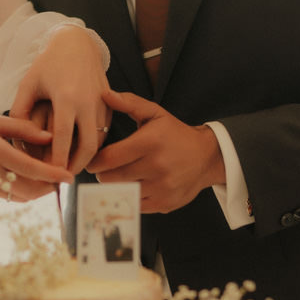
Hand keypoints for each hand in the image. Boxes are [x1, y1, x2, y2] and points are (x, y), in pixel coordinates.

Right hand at [0, 116, 73, 201]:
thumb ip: (22, 128)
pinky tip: (29, 181)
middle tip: (61, 178)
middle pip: (31, 189)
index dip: (53, 174)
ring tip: (48, 180)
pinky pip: (11, 197)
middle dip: (50, 187)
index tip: (69, 177)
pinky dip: (25, 192)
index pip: (32, 168)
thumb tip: (49, 136)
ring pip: (23, 197)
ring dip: (40, 191)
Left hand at [9, 28, 109, 173]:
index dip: (58, 159)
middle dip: (77, 166)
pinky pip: (104, 131)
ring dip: (87, 158)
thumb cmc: (49, 64)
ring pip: (99, 141)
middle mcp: (87, 103)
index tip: (52, 174)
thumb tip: (15, 137)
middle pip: (88, 145)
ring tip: (72, 168)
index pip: (63, 137)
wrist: (78, 44)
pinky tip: (81, 152)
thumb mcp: (29, 83)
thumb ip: (20, 109)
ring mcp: (101, 104)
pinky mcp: (110, 104)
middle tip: (65, 178)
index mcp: (66, 98)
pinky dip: (95, 145)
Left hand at [88, 89, 225, 213]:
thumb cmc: (175, 134)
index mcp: (150, 142)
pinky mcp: (164, 203)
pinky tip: (135, 186)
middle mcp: (156, 166)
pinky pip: (135, 205)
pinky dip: (131, 197)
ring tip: (120, 177)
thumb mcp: (155, 113)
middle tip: (106, 169)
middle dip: (103, 174)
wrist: (207, 157)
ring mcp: (161, 187)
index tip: (93, 160)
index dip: (95, 161)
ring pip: (122, 193)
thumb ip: (129, 103)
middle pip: (111, 178)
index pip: (109, 158)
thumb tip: (105, 94)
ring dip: (116, 186)